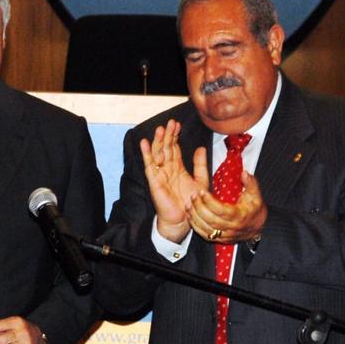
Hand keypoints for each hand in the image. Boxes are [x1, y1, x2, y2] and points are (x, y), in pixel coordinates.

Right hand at [140, 119, 209, 242]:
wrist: (184, 221)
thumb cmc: (191, 204)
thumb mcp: (200, 180)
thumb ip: (200, 164)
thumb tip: (201, 148)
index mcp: (177, 169)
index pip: (175, 148)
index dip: (175, 136)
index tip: (177, 125)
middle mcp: (167, 170)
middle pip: (166, 148)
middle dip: (168, 135)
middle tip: (170, 122)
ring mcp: (160, 175)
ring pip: (157, 154)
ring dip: (158, 141)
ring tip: (160, 129)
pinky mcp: (154, 181)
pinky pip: (149, 166)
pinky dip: (146, 154)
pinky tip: (144, 143)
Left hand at [187, 170, 267, 244]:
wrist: (259, 228)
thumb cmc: (255, 211)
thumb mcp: (256, 195)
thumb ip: (251, 183)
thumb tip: (244, 173)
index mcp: (239, 216)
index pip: (222, 210)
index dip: (210, 202)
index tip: (202, 192)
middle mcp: (231, 227)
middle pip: (211, 220)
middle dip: (200, 208)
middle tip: (193, 196)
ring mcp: (225, 235)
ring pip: (206, 229)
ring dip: (195, 217)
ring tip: (189, 204)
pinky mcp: (220, 239)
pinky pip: (205, 235)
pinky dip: (196, 226)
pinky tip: (191, 216)